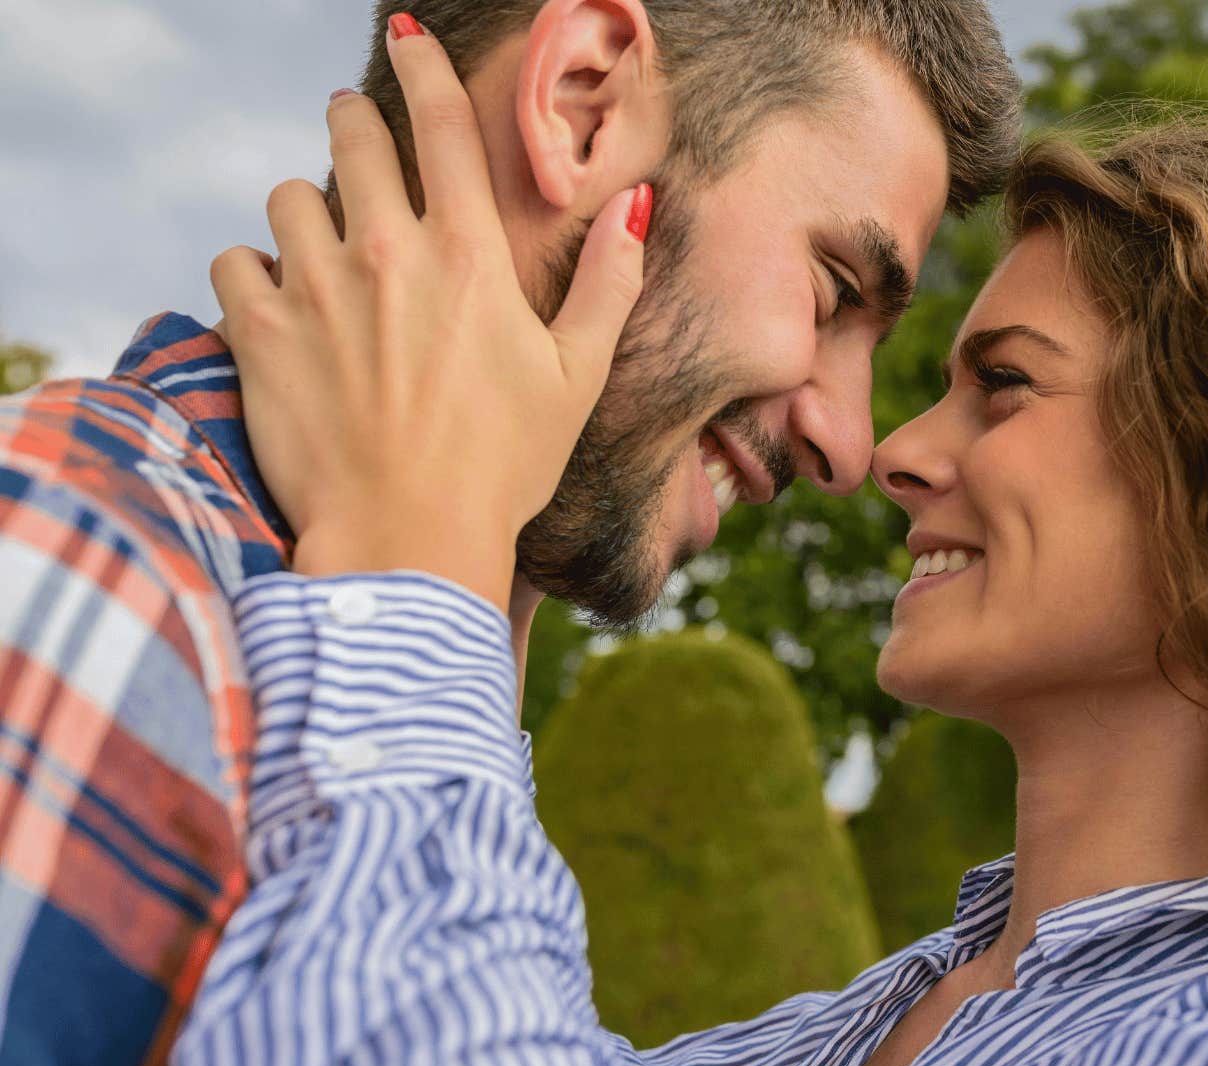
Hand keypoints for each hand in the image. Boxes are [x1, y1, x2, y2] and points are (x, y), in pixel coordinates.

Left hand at [210, 15, 650, 613]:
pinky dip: (251, 272)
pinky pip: (233, 261)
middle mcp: (387, 254)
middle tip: (353, 127)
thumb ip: (609, 283)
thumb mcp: (577, 376)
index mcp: (469, 257)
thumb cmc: (504, 465)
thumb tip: (639, 207)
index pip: (443, 127)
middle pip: (353, 139)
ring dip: (304, 207)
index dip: (424, 70)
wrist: (406, 539)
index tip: (407, 39)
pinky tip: (276, 301)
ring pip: (286, 197)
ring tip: (319, 239)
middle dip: (352, 121)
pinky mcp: (257, 332)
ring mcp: (315, 289)